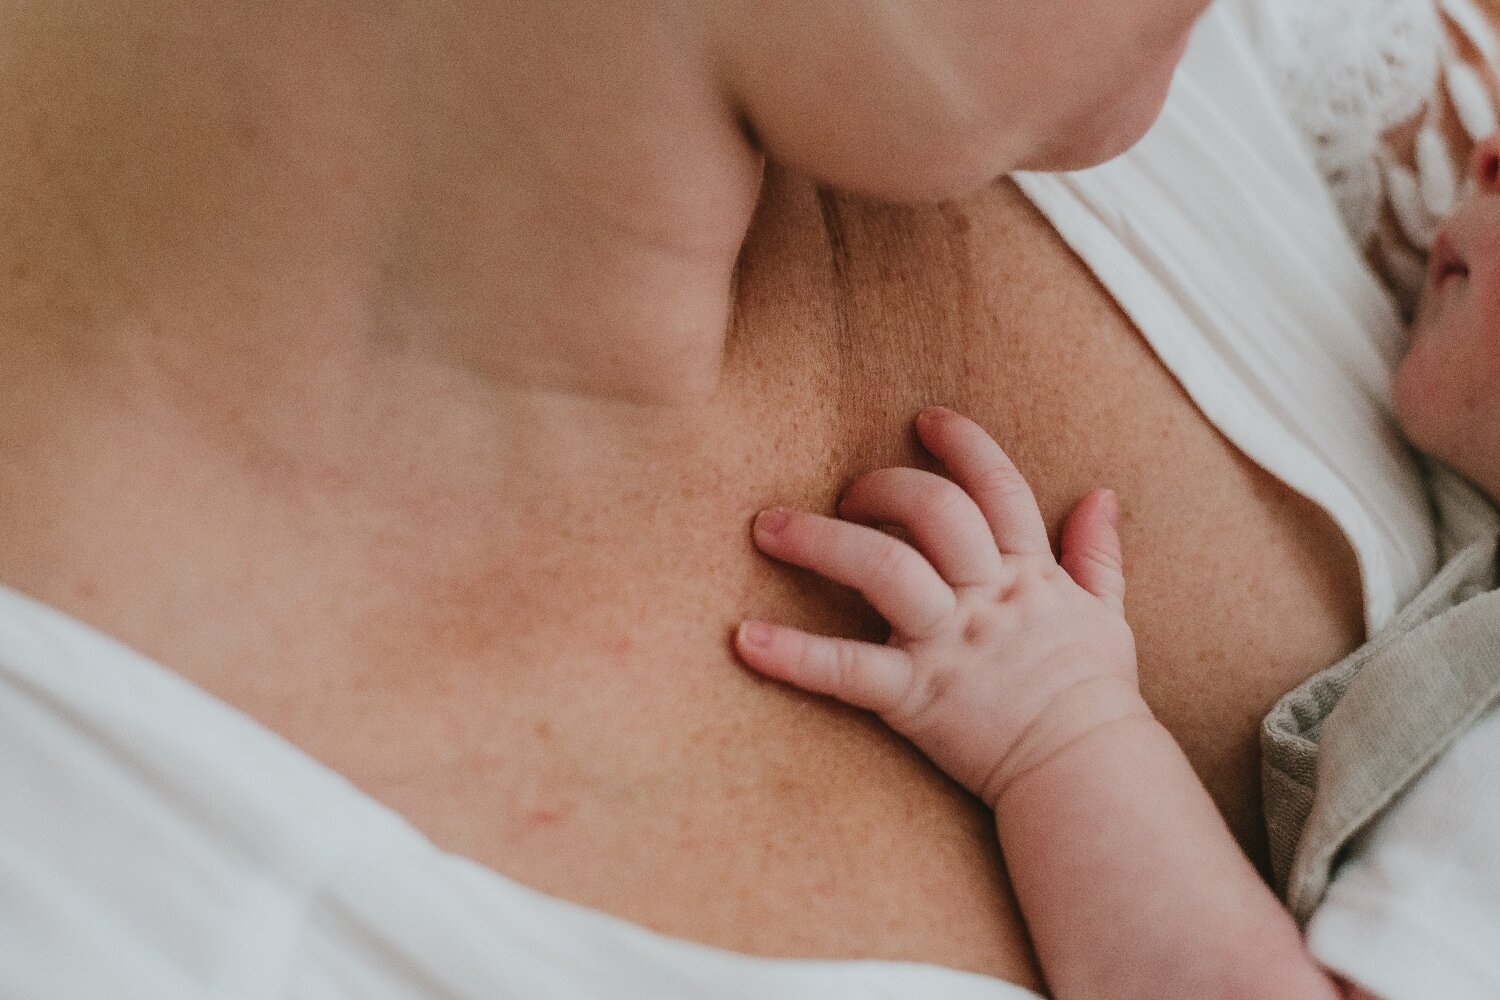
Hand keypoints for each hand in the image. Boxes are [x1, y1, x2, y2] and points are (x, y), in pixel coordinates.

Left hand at [736, 407, 1142, 807]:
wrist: (1087, 774)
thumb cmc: (1094, 697)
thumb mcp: (1106, 616)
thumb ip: (1097, 554)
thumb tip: (1102, 495)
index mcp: (1030, 574)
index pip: (997, 488)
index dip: (963, 445)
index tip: (926, 419)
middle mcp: (987, 597)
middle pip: (934, 511)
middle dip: (884, 486)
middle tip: (847, 492)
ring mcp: (950, 644)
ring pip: (884, 568)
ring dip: (820, 541)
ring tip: (770, 529)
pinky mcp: (917, 696)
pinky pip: (848, 670)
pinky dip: (794, 655)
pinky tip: (746, 638)